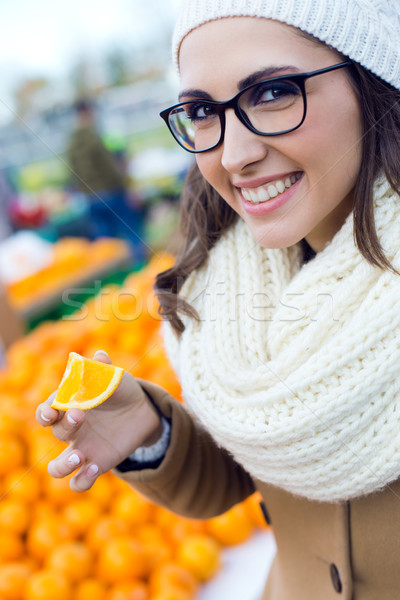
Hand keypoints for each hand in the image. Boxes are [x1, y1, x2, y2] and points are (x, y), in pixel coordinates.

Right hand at [35, 350, 162, 491]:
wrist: (143, 411)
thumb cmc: (120, 390)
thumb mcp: (115, 378)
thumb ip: (104, 368)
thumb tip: (100, 356)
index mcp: (70, 407)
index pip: (47, 411)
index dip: (45, 412)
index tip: (53, 410)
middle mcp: (71, 430)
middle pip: (56, 432)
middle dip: (65, 425)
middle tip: (80, 416)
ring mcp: (82, 450)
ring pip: (57, 468)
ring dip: (63, 465)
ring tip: (80, 456)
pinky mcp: (96, 465)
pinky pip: (79, 482)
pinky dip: (82, 480)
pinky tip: (95, 468)